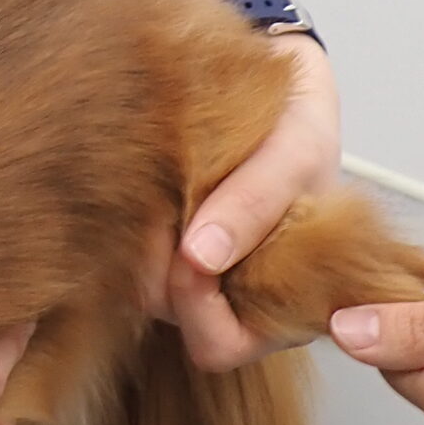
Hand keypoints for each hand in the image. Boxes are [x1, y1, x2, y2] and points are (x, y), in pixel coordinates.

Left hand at [155, 35, 342, 372]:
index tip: (193, 251)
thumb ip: (256, 203)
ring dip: (142, 236)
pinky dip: (130, 214)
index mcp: (285, 302)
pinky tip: (147, 176)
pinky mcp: (156, 235)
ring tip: (162, 181)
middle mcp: (231, 295)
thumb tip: (199, 259)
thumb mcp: (297, 151)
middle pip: (168, 316)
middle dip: (160, 267)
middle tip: (164, 206)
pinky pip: (124, 243)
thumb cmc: (299, 124)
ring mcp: (192, 267)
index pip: (219, 345)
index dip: (198, 310)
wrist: (275, 79)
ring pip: (139, 280)